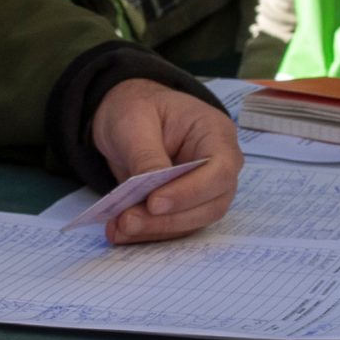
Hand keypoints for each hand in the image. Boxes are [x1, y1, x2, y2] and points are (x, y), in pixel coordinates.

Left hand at [88, 81, 242, 243]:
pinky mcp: (185, 207)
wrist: (127, 116)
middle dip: (168, 219)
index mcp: (215, 133)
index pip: (220, 170)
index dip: (191, 191)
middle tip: (128, 220)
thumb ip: (146, 156)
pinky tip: (120, 231)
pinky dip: (147, 232)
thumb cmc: (138, 107)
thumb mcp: (134, 121)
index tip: (154, 202)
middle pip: (210, 204)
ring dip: (155, 230)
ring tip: (119, 228)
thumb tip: (152, 190)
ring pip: (192, 222)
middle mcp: (219, 165)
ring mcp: (205, 189)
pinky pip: (173, 227)